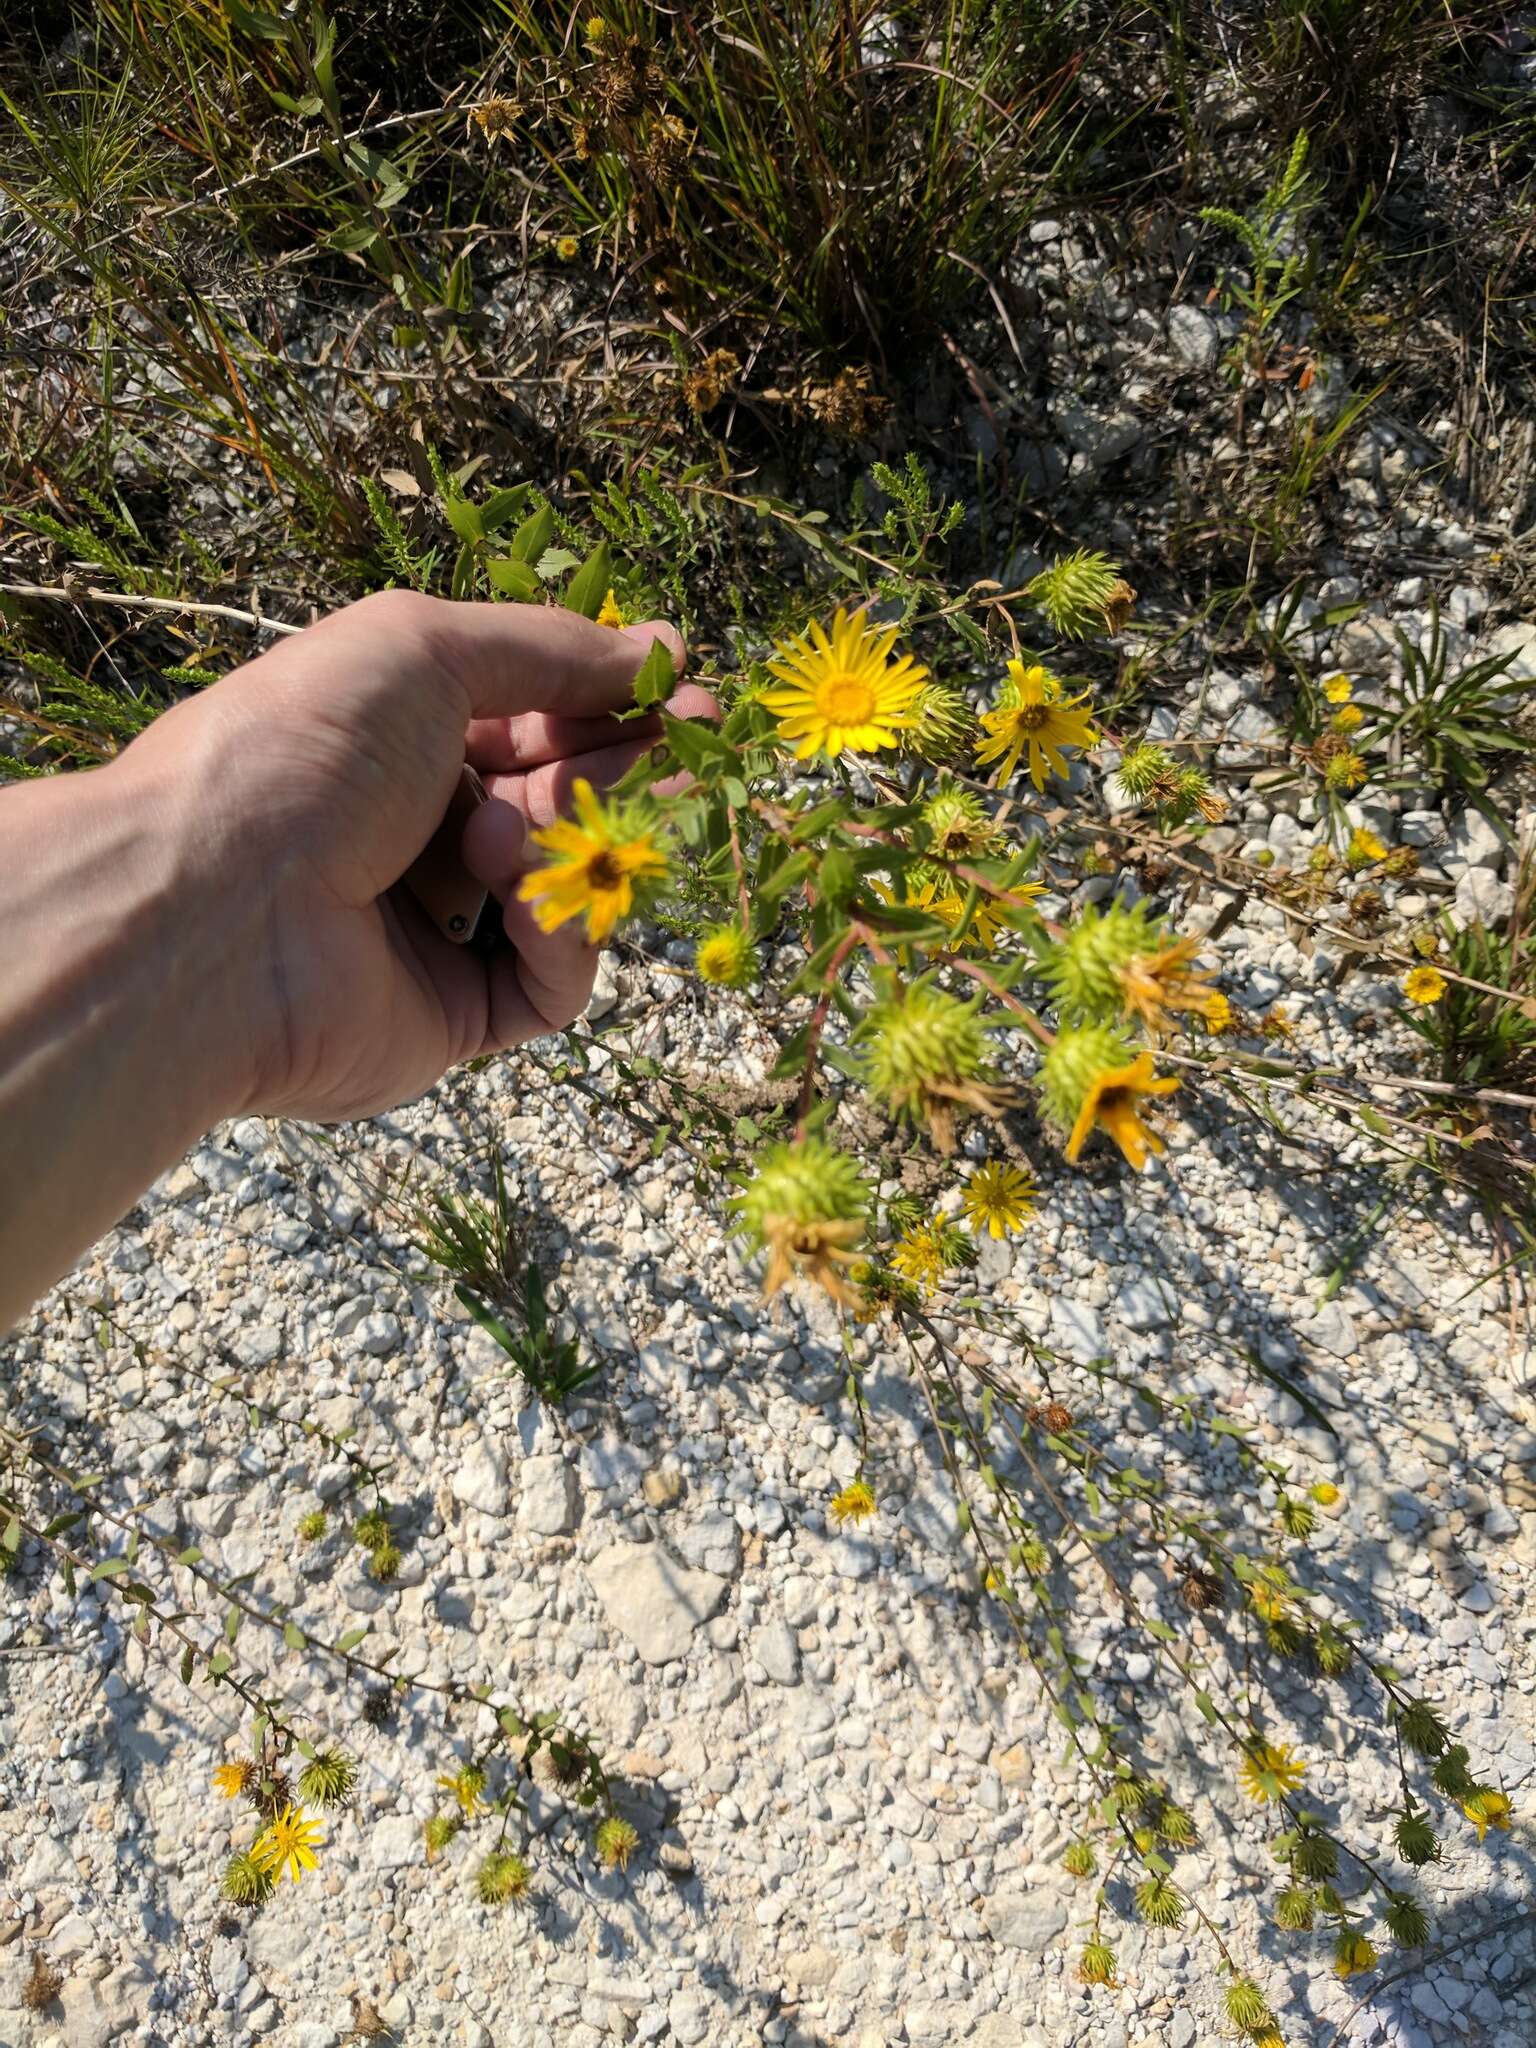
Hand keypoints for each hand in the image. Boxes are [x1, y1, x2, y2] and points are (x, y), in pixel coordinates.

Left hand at [123, 589, 707, 1121]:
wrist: (215, 908)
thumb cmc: (301, 753)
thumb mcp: (422, 650)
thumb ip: (548, 651)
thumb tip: (659, 644)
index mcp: (399, 744)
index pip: (534, 724)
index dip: (609, 706)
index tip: (685, 691)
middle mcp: (420, 836)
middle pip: (564, 805)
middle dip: (624, 772)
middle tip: (693, 748)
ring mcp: (441, 932)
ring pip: (571, 891)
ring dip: (572, 843)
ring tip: (529, 820)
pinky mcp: (457, 1019)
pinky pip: (554, 983)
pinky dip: (559, 935)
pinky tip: (510, 892)